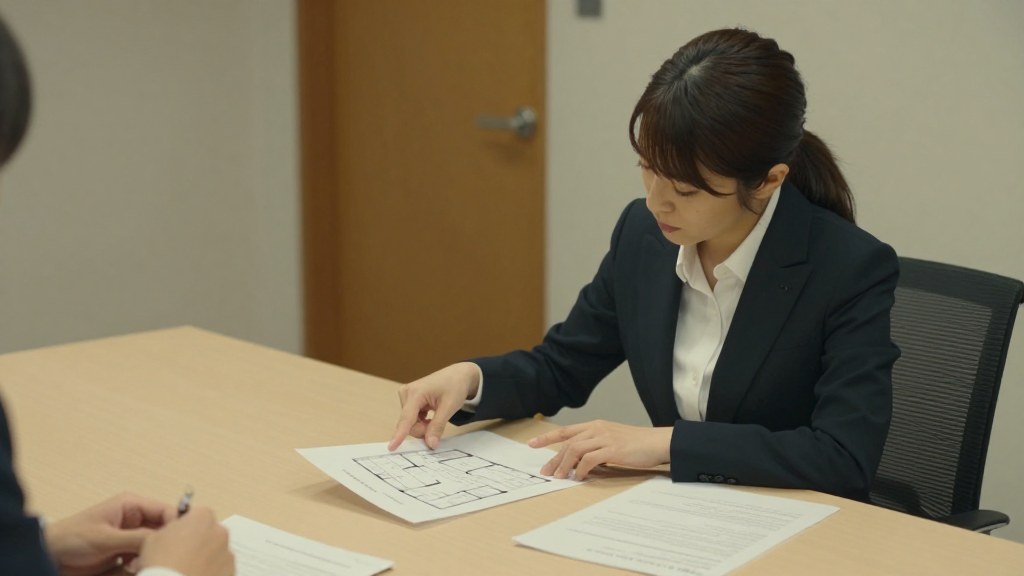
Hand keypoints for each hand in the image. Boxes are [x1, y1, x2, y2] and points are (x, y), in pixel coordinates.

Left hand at [44, 492, 175, 575]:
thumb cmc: (71, 539)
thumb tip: (164, 540)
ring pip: (154, 545)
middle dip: (160, 544)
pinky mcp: (124, 552)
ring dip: (148, 556)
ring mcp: (130, 536)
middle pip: (162, 529)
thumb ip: (137, 538)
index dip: (175, 525)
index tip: (177, 542)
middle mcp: (134, 519)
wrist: (48, 556)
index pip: (165, 511)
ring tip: (135, 565)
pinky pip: (142, 557)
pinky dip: (140, 564)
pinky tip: (129, 568)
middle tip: (155, 556)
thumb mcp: (106, 538)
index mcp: (131, 505)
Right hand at [138, 507, 233, 575]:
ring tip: (188, 569)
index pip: (196, 514)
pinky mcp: (231, 571)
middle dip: (198, 541)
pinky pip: (221, 568)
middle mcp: (220, 532)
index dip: (185, 526)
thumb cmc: (161, 562)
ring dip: (206, 557)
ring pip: (217, 551)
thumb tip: (169, 531)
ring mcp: (228, 553)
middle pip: (210, 532)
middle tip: (181, 555)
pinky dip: (212, 572)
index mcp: (203, 517)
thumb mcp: (152, 539)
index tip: (176, 537)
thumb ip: (166, 529)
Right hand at [389, 362, 479, 449]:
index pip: (406, 418)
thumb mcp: (449, 407)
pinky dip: (421, 422)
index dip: (399, 434)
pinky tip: (430, 415)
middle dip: (423, 429)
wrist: (458, 375)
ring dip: (423, 425)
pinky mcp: (408, 399)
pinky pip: (411, 419)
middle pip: (409, 424)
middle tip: (438, 423)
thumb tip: (430, 444)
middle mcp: (406, 393)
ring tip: (436, 415)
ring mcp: (406, 396)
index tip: (391, 447)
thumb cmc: (455, 386)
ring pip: (410, 423)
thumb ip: (438, 426)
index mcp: (416, 393)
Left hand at [528, 420, 672, 479]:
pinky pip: (590, 459)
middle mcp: (597, 429)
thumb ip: (596, 448)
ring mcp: (604, 437)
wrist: (658, 442)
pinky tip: (579, 477)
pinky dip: (581, 469)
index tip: (532, 444)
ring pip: (575, 449)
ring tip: (559, 477)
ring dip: (564, 465)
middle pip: (567, 442)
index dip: (547, 437)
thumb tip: (580, 463)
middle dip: (554, 458)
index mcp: (595, 425)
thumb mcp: (612, 441)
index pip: (566, 431)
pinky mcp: (613, 449)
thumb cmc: (637, 444)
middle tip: (545, 472)